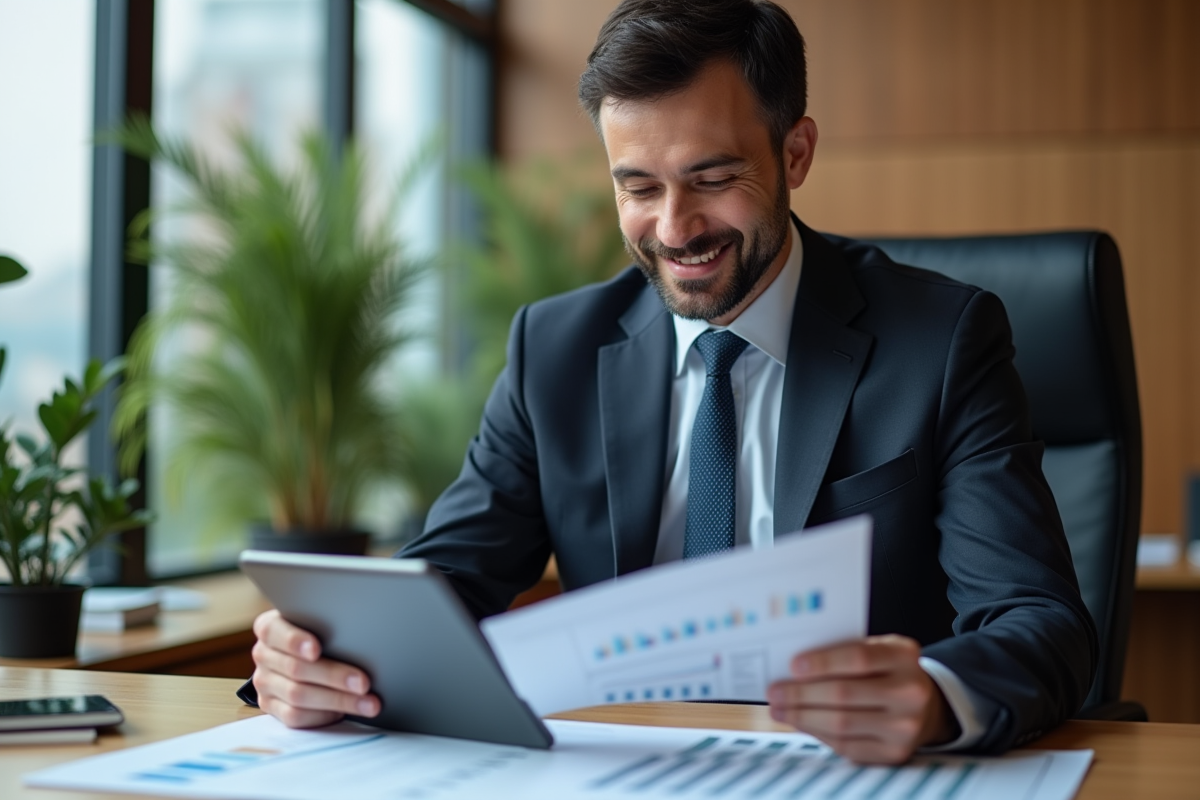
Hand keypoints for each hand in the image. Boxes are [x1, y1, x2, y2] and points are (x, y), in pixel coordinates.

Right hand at [250, 609, 380, 727]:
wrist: (302, 655)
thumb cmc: (320, 632)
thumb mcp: (320, 623)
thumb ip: (328, 626)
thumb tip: (362, 637)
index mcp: (270, 627)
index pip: (275, 632)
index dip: (295, 641)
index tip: (316, 650)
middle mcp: (263, 654)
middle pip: (295, 668)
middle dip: (334, 677)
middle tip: (364, 683)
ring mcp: (264, 682)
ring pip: (298, 696)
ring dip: (338, 700)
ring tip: (368, 703)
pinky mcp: (271, 707)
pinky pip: (295, 716)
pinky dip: (323, 715)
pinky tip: (345, 713)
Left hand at [766, 635, 956, 763]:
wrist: (923, 705)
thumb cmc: (885, 671)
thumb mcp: (876, 650)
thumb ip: (843, 653)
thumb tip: (793, 668)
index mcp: (904, 656)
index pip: (858, 657)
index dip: (823, 662)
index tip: (792, 666)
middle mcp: (911, 691)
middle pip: (845, 693)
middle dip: (802, 694)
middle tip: (775, 692)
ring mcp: (905, 726)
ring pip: (842, 724)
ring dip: (803, 717)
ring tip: (780, 709)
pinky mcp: (895, 753)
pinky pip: (847, 746)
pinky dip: (818, 734)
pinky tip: (801, 724)